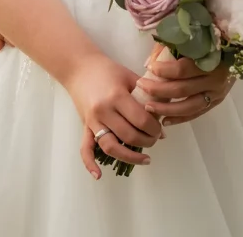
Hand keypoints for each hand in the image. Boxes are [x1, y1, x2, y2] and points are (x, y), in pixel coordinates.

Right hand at [64, 53, 163, 176]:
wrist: (79, 66)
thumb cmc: (107, 69)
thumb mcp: (129, 76)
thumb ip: (147, 94)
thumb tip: (163, 115)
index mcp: (117, 96)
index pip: (141, 119)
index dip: (155, 128)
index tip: (161, 129)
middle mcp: (104, 111)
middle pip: (129, 135)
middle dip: (147, 141)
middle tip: (155, 139)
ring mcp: (92, 121)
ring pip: (110, 146)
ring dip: (130, 156)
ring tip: (145, 159)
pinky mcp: (85, 126)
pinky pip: (85, 148)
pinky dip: (90, 163)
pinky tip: (98, 175)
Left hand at [135, 48, 234, 125]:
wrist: (241, 49)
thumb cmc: (215, 39)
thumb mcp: (197, 37)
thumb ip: (174, 46)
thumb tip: (150, 60)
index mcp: (211, 60)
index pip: (184, 69)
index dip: (165, 70)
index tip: (150, 68)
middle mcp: (215, 79)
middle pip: (183, 89)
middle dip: (159, 89)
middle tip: (142, 86)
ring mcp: (217, 93)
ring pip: (189, 106)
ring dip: (167, 108)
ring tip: (149, 107)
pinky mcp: (217, 102)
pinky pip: (196, 113)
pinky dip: (180, 118)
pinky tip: (165, 120)